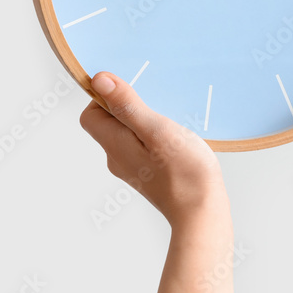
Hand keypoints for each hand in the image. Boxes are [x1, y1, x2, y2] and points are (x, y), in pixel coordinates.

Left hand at [79, 71, 227, 227]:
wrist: (202, 212)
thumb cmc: (184, 171)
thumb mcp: (157, 129)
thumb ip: (127, 105)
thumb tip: (99, 80)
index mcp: (114, 145)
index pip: (91, 115)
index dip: (105, 97)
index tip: (132, 91)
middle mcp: (118, 159)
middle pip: (110, 124)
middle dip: (130, 107)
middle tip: (158, 103)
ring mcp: (134, 169)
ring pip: (129, 135)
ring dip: (146, 122)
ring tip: (172, 122)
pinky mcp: (150, 176)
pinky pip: (144, 148)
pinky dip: (156, 137)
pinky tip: (178, 140)